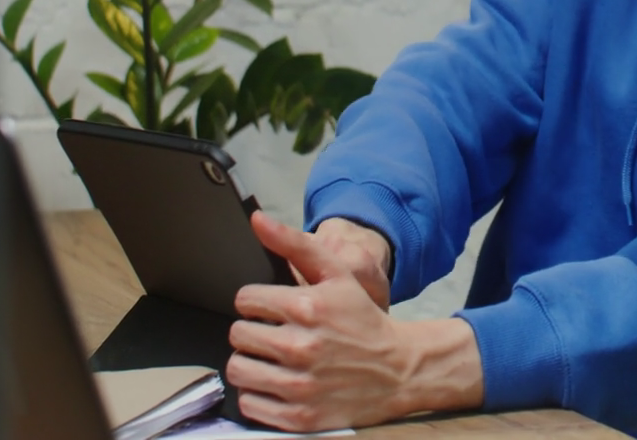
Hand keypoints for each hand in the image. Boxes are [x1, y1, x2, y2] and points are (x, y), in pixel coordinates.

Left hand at [229, 212, 484, 431]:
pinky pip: (250, 404)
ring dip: (251, 363)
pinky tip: (279, 384)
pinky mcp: (298, 417)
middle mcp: (299, 346)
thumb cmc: (362, 319)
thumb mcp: (337, 273)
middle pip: (238, 334)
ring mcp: (298, 385)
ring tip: (273, 360)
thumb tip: (257, 219)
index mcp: (306, 306)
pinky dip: (259, 395)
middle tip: (276, 335)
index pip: (245, 300)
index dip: (258, 303)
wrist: (398, 369)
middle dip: (254, 332)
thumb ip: (294, 243)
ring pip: (238, 369)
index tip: (274, 309)